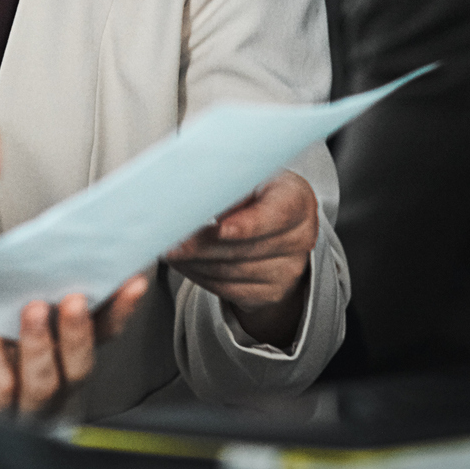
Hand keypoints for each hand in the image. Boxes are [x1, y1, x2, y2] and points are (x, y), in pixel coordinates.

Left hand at [0, 274, 151, 425]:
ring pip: (47, 387)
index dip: (117, 309)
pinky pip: (0, 394)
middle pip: (81, 367)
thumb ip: (20, 274)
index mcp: (50, 347)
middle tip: (75, 296)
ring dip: (44, 347)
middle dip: (83, 331)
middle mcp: (39, 382)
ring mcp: (13, 407)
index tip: (129, 279)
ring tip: (35, 309)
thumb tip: (55, 240)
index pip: (97, 333)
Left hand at [162, 170, 316, 347]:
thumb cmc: (253, 192)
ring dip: (195, 262)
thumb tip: (191, 192)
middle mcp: (301, 236)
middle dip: (203, 245)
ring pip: (233, 271)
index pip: (276, 215)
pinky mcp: (271, 292)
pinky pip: (229, 290)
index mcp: (297, 199)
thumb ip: (227, 182)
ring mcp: (289, 269)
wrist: (272, 225)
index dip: (246, 224)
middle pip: (247, 248)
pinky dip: (199, 276)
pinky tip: (183, 262)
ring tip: (169, 249)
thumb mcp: (247, 176)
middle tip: (170, 239)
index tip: (217, 227)